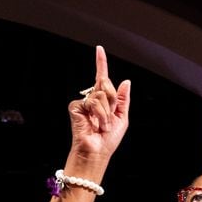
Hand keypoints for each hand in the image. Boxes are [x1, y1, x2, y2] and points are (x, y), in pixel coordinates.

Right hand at [68, 45, 130, 163]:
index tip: (99, 49)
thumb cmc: (108, 139)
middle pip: (106, 84)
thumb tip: (126, 81)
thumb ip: (123, 99)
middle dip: (113, 100)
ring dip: (107, 112)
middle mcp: (92, 98)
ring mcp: (83, 102)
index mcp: (104, 100)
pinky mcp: (75, 106)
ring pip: (101, 95)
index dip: (101, 63)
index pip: (102, 78)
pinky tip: (95, 125)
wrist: (98, 152)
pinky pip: (92, 102)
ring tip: (103, 125)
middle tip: (110, 117)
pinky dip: (99, 114)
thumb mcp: (122, 118)